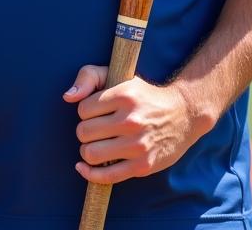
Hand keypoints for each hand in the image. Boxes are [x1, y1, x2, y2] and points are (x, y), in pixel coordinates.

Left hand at [64, 65, 203, 183]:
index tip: (96, 112)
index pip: (83, 109)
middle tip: (96, 130)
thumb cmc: (143, 95)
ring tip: (96, 145)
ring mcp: (138, 145)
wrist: (183, 114)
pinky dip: (90, 174)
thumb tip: (68, 96)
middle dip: (84, 131)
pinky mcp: (143, 166)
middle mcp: (131, 120)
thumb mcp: (117, 75)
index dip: (85, 111)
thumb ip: (88, 76)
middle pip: (84, 132)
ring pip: (91, 154)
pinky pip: (107, 176)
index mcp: (124, 95)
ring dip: (87, 151)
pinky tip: (83, 167)